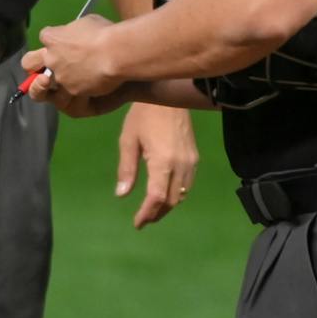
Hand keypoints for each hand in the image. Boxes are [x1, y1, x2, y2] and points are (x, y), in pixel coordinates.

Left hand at [28, 14, 124, 100]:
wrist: (116, 53)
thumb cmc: (104, 33)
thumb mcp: (86, 22)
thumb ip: (74, 31)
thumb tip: (76, 35)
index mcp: (52, 37)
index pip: (45, 36)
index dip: (53, 40)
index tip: (63, 41)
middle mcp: (49, 57)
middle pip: (29, 62)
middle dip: (33, 64)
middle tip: (44, 67)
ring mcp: (58, 76)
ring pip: (47, 82)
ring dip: (56, 80)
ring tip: (73, 78)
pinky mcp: (70, 90)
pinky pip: (70, 91)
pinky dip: (79, 88)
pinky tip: (91, 83)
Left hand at [118, 102, 197, 229]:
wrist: (167, 94)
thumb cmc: (143, 114)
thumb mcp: (128, 140)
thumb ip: (126, 169)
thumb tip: (122, 195)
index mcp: (162, 162)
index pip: (157, 198)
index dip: (147, 214)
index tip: (137, 223)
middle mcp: (181, 165)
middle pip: (172, 200)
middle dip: (157, 213)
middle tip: (143, 220)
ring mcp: (191, 161)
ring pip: (182, 194)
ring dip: (167, 206)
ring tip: (152, 210)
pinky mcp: (194, 157)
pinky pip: (188, 184)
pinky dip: (176, 194)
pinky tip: (164, 193)